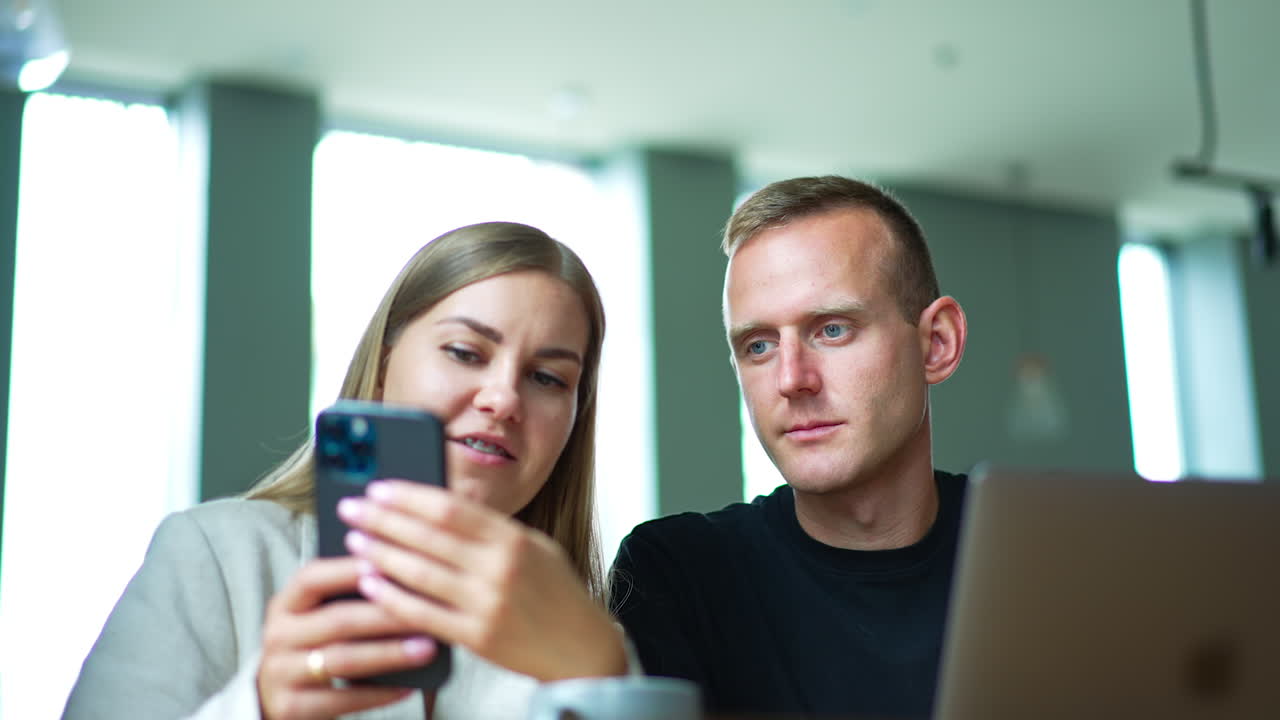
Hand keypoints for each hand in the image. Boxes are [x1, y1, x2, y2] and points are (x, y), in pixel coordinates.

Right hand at [256, 556, 438, 719]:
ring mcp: (280, 673)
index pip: (312, 578)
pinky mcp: (290, 707)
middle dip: (387, 615)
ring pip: (344, 660)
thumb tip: (405, 577)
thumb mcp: (316, 617)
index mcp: (285, 604)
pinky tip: (409, 686)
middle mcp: (277, 635)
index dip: (348, 570)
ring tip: (427, 648)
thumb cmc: (314, 647)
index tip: (386, 564)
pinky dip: (380, 693)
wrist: (278, 699)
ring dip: (390, 654)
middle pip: (338, 620)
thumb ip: (347, 597)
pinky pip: (343, 699)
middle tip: (428, 611)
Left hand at [338, 481, 627, 681]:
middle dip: (384, 519)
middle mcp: (501, 568)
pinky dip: (393, 598)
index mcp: (515, 539)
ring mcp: (488, 604)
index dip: (410, 496)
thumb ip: (491, 531)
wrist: (582, 649)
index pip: (451, 508)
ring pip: (420, 573)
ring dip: (381, 555)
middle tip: (352, 508)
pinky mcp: (478, 638)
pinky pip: (424, 614)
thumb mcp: (534, 548)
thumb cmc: (555, 593)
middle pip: (429, 536)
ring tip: (354, 540)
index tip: (379, 488)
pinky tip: (370, 584)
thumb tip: (437, 507)